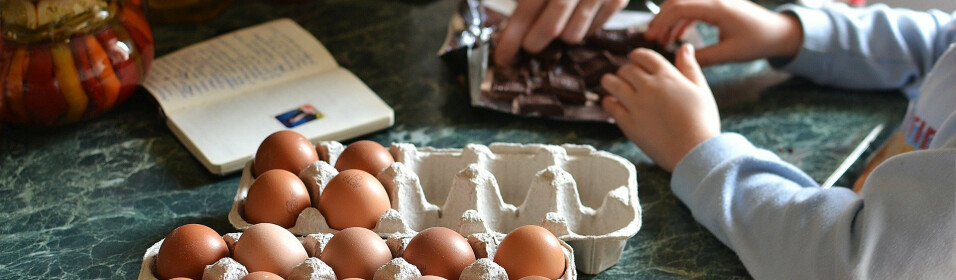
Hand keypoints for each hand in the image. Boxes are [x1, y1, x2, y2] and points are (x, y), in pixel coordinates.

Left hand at [494, 0, 628, 65]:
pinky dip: (581, 28)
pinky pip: (593, 30)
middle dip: (534, 41)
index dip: (512, 37)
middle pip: (551, 28)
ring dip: (559, 35)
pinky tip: (574, 16)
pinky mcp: (617, 0)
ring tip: (554, 21)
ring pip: (573, 35)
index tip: (502, 56)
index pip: (526, 12)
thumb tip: (510, 29)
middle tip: (529, 43)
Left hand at [601, 44, 719, 171]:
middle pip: (626, 69)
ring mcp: (636, 105)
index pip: (644, 56)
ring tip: (610, 83)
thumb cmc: (702, 121)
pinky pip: (610, 106)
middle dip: (625, 71)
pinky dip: (608, 102)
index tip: (635, 60)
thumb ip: (690, 67)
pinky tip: (611, 102)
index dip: (637, 56)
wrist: (694, 151)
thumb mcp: (701, 90)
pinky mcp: (628, 123)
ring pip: (612, 84)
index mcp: (667, 76)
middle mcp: (648, 87)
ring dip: (609, 81)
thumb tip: (685, 47)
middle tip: (626, 76)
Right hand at [644, 0, 802, 65]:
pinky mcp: (717, 5)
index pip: (679, 7)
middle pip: (676, 1)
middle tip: (651, 38)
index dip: (661, 22)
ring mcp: (716, 0)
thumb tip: (680, 61)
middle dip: (660, 19)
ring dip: (669, 20)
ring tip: (661, 40)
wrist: (779, 32)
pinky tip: (676, 36)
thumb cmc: (759, 41)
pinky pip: (693, 8)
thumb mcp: (730, 53)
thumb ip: (703, 57)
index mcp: (717, 7)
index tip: (651, 38)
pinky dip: (681, 20)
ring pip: (683, 4)